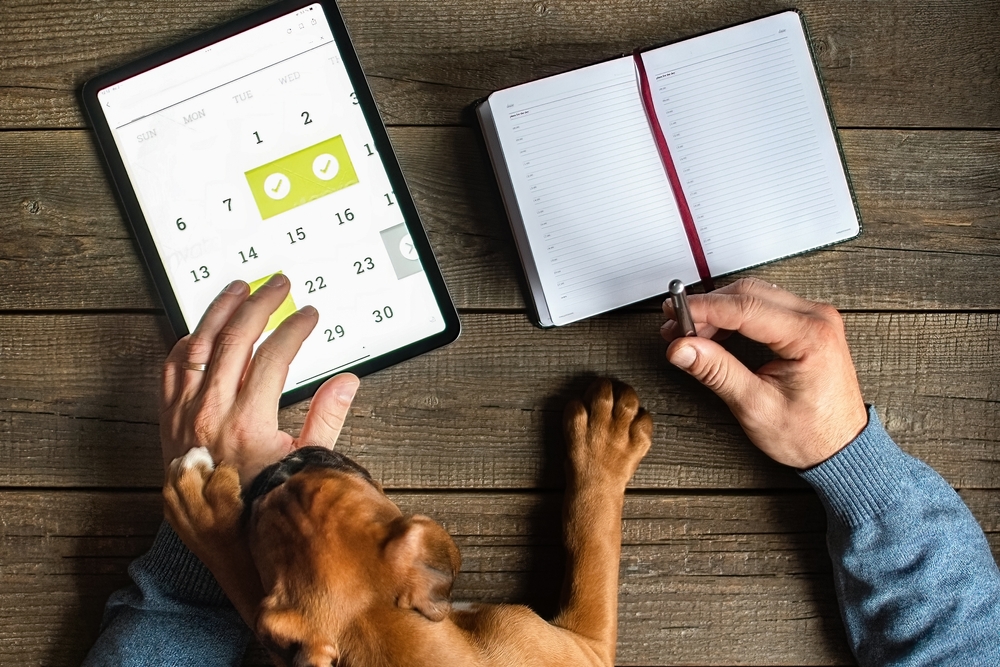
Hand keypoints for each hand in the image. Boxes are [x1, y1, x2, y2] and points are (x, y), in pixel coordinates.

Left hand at [160, 274, 359, 484]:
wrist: (220, 540)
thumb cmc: (263, 505)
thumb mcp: (305, 464)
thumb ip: (327, 418)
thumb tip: (346, 382)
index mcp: (248, 423)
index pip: (274, 356)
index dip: (295, 329)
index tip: (308, 316)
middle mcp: (212, 413)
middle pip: (235, 339)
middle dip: (260, 305)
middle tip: (278, 286)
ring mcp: (185, 414)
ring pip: (199, 345)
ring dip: (219, 311)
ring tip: (238, 289)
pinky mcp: (169, 421)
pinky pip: (171, 368)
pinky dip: (186, 343)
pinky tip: (201, 329)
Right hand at [661, 277, 866, 468]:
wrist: (842, 448)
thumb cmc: (810, 434)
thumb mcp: (755, 406)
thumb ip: (717, 372)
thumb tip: (682, 348)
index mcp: (810, 335)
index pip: (745, 307)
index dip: (703, 309)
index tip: (673, 314)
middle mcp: (817, 318)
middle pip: (748, 293)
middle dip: (707, 308)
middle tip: (675, 326)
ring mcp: (814, 318)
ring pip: (754, 295)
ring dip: (718, 310)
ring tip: (690, 332)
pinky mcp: (807, 324)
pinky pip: (765, 306)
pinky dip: (735, 316)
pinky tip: (714, 333)